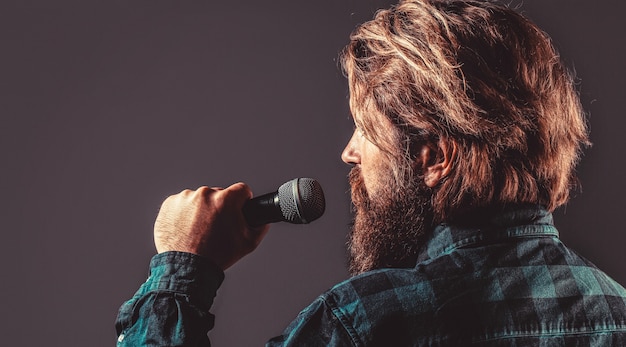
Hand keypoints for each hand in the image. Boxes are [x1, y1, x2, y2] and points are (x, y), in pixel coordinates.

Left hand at [153, 182, 269, 269]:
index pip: (241, 190)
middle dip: (219, 207)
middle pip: (218, 195)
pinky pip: (181, 204)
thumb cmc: (216, 255)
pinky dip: (184, 214)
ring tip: (199, 230)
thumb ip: (260, 226)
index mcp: (225, 199)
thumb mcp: (248, 243)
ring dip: (201, 210)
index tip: (238, 208)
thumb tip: (262, 219)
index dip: (243, 201)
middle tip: (216, 226)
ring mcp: (185, 198)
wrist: (187, 268)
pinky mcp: (169, 205)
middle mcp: (204, 194)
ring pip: (198, 199)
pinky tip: (187, 229)